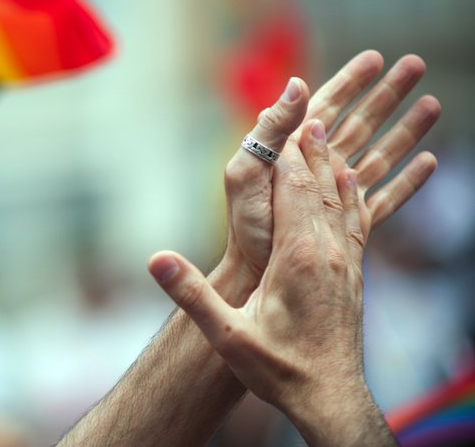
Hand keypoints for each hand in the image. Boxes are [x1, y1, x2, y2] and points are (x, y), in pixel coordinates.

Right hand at [151, 121, 397, 445]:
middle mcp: (328, 253)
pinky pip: (356, 222)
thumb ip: (191, 294)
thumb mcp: (226, 335)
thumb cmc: (278, 368)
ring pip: (342, 200)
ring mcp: (346, 264)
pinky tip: (351, 185)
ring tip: (328, 136)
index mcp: (298, 258)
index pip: (294, 191)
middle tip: (309, 114)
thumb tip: (154, 259)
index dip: (289, 155)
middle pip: (320, 186)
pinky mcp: (354, 276)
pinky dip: (351, 195)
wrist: (329, 398)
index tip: (287, 122)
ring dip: (332, 165)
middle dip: (312, 150)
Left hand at [224, 50, 439, 281]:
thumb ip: (273, 129)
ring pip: (380, 153)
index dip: (350, 81)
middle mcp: (318, 166)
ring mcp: (337, 192)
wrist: (254, 272)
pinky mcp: (351, 221)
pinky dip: (409, 180)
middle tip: (417, 65)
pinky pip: (386, 196)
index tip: (376, 56)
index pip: (325, 105)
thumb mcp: (247, 169)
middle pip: (361, 122)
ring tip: (433, 105)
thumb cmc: (244, 223)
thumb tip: (298, 84)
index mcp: (292, 149)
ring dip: (407, 129)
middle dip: (388, 94)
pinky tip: (429, 162)